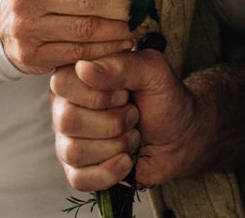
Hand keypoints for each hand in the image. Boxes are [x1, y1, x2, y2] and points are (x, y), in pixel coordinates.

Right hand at [0, 0, 139, 74]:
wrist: (4, 30)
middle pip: (86, 1)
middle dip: (122, 7)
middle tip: (142, 12)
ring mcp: (27, 28)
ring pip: (86, 30)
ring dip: (119, 31)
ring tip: (137, 29)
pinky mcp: (32, 56)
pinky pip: (79, 53)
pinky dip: (106, 50)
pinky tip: (121, 45)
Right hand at [50, 50, 201, 191]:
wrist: (181, 137)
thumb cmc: (164, 99)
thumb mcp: (153, 71)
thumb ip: (121, 65)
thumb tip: (83, 68)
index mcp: (76, 76)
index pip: (63, 85)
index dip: (100, 95)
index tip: (125, 94)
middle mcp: (65, 106)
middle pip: (68, 121)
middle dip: (113, 123)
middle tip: (133, 116)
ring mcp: (68, 139)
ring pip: (73, 152)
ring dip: (116, 146)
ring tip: (132, 136)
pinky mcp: (78, 169)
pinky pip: (78, 179)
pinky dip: (109, 173)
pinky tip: (127, 161)